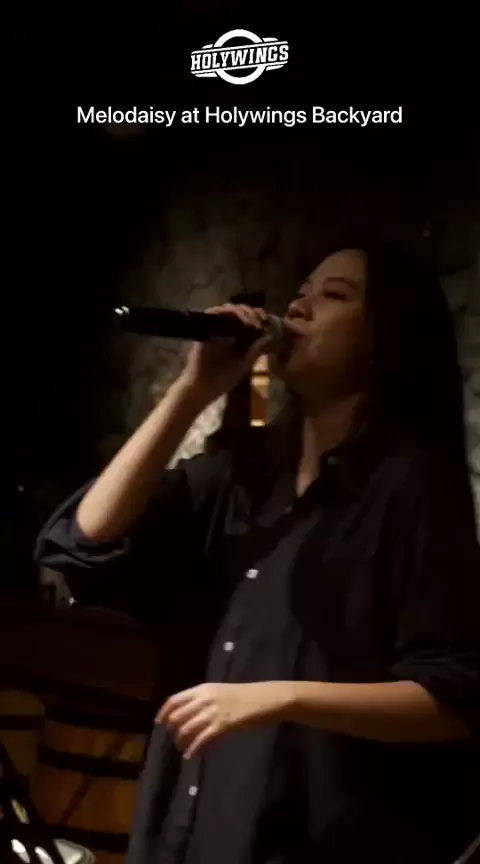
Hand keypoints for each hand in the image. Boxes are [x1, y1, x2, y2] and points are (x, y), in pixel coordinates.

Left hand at [156, 682, 290, 759]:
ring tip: (182, 748)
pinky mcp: (223, 725)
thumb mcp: (221, 692)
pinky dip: (193, 748)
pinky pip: (201, 739)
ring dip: (181, 741)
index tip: (159, 723)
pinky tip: (190, 755)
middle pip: (177, 716)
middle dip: (172, 730)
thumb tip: (189, 714)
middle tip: (175, 739)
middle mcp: (204, 699)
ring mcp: (213, 712)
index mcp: (202, 688)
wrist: (267, 698)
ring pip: (186, 729)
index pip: (174, 700)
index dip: (164, 712)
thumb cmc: (246, 695)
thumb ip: (204, 700)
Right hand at [179, 304, 271, 404]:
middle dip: (252, 312)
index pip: (248, 319)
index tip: (266, 321)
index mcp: (237, 337)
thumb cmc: (223, 378)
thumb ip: (257, 349)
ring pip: (228, 308)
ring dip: (242, 312)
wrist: (203, 386)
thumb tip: (270, 334)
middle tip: (260, 320)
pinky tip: (240, 321)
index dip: (258, 316)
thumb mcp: (246, 363)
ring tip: (251, 322)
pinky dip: (228, 312)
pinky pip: (214, 312)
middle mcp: (226, 329)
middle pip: (239, 310)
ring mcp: (215, 327)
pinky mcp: (205, 327)